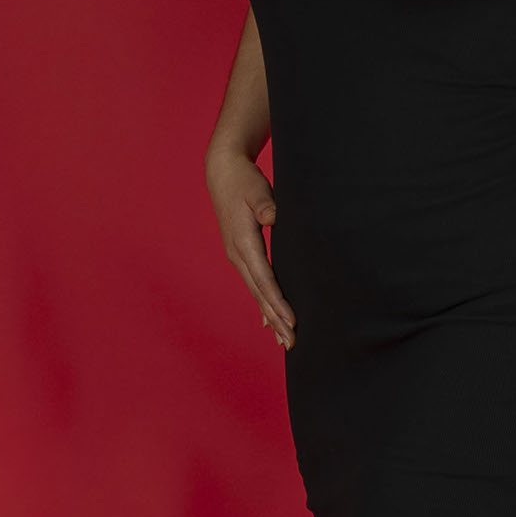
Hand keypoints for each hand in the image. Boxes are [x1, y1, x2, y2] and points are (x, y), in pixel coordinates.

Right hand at [206, 147, 294, 348]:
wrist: (223, 174)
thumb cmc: (244, 181)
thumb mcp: (257, 189)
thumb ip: (265, 204)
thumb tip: (272, 218)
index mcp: (243, 242)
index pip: (264, 278)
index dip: (278, 301)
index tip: (291, 320)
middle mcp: (238, 254)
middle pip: (260, 293)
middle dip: (276, 319)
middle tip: (292, 342)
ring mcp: (238, 256)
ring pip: (257, 293)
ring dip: (271, 316)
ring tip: (285, 340)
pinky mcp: (242, 255)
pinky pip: (254, 285)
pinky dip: (264, 304)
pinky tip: (270, 322)